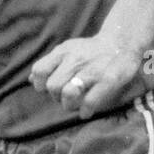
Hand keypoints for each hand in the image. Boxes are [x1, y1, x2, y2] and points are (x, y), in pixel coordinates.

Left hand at [29, 35, 143, 118]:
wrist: (122, 41)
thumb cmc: (91, 50)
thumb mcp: (68, 50)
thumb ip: (50, 64)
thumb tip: (30, 79)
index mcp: (63, 52)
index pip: (39, 71)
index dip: (40, 84)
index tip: (48, 89)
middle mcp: (75, 60)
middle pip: (52, 86)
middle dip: (56, 97)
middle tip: (65, 97)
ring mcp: (92, 70)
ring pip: (68, 94)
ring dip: (69, 105)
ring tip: (75, 104)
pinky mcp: (108, 80)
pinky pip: (90, 101)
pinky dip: (85, 111)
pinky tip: (86, 112)